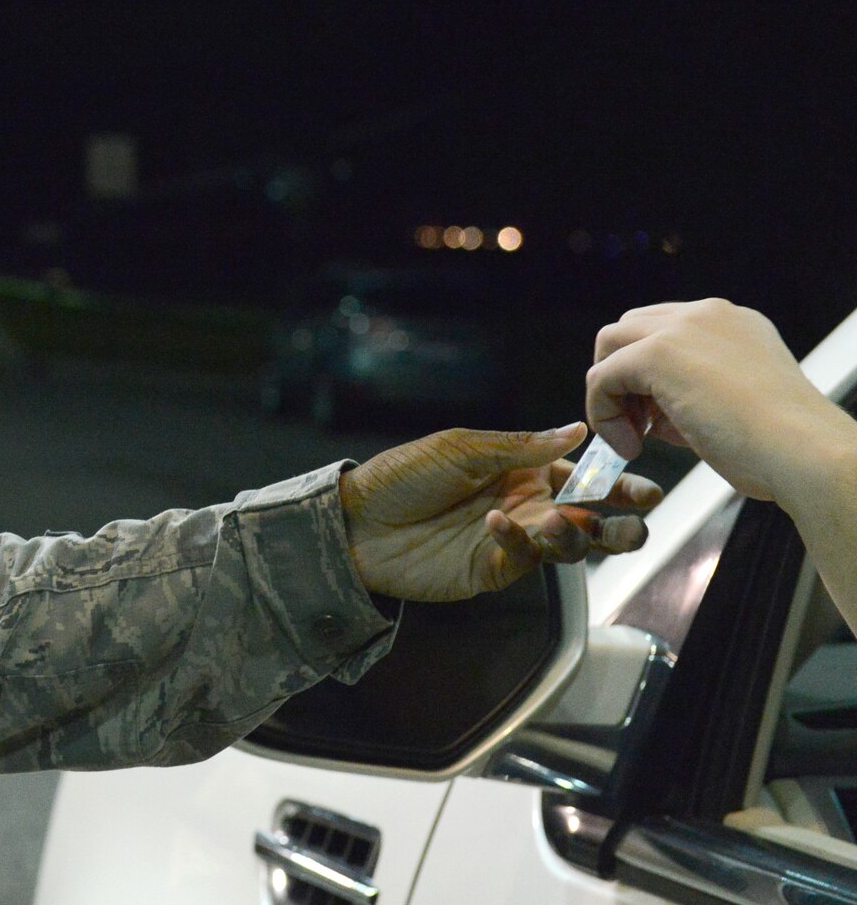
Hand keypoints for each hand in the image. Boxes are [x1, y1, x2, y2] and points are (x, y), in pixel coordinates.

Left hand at [340, 423, 661, 601]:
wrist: (354, 522)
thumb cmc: (400, 476)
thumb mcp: (459, 448)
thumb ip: (520, 446)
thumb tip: (577, 430)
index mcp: (523, 471)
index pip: (583, 478)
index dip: (616, 483)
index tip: (645, 489)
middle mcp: (525, 506)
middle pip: (589, 519)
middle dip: (619, 523)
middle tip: (637, 520)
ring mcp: (510, 540)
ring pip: (567, 545)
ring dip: (576, 534)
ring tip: (565, 520)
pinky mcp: (490, 569)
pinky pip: (523, 560)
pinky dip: (519, 542)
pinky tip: (500, 523)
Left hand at [588, 298, 856, 504]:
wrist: (804, 452)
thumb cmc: (780, 444)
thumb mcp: (737, 402)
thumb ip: (695, 392)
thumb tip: (655, 413)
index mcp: (731, 323)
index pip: (664, 331)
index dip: (650, 376)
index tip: (659, 419)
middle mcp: (706, 315)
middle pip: (629, 330)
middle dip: (624, 376)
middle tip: (639, 426)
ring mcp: (680, 329)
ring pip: (610, 347)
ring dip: (611, 394)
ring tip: (635, 439)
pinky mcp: (657, 353)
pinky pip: (601, 377)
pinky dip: (603, 413)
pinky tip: (630, 446)